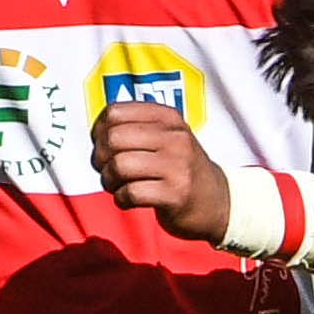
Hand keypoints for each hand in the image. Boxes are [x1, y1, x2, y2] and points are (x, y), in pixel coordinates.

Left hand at [93, 102, 228, 242]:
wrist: (216, 201)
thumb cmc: (180, 168)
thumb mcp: (167, 136)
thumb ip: (135, 126)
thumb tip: (96, 130)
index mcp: (169, 117)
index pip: (115, 112)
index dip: (99, 131)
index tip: (105, 147)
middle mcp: (175, 137)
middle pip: (113, 138)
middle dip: (100, 158)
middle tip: (107, 170)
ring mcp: (178, 166)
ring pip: (119, 166)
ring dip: (108, 180)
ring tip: (118, 186)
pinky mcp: (176, 194)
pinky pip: (130, 193)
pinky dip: (121, 199)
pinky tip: (129, 200)